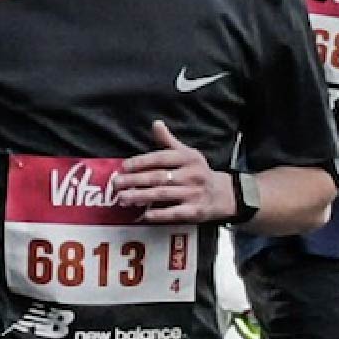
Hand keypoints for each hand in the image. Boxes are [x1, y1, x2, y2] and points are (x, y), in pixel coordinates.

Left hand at [115, 120, 230, 223]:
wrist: (223, 194)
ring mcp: (194, 193)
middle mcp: (192, 175)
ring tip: (122, 198)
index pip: (161, 158)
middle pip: (158, 177)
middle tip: (116, 184)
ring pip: (163, 194)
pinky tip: (144, 215)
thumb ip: (168, 141)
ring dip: (140, 196)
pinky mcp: (196, 211)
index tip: (124, 167)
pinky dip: (159, 214)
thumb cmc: (197, 171)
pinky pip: (175, 213)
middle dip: (135, 180)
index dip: (141, 162)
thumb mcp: (187, 153)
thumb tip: (156, 123)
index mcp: (188, 158)